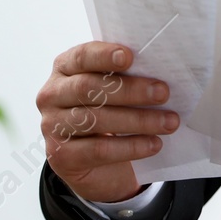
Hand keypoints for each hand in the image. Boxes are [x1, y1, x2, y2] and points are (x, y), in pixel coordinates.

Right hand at [37, 41, 175, 202]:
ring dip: (138, 120)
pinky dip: (131, 146)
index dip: (103, 55)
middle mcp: (51, 95)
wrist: (97, 164)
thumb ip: (123, 75)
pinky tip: (154, 144)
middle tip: (163, 93)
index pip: (80, 57)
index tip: (130, 57)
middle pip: (89, 88)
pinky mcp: (60, 156)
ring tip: (169, 122)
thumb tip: (158, 69)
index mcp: (64, 68)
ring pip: (96, 120)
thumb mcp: (112, 90)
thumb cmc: (109, 112)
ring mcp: (52, 127)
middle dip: (130, 90)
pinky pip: (99, 150)